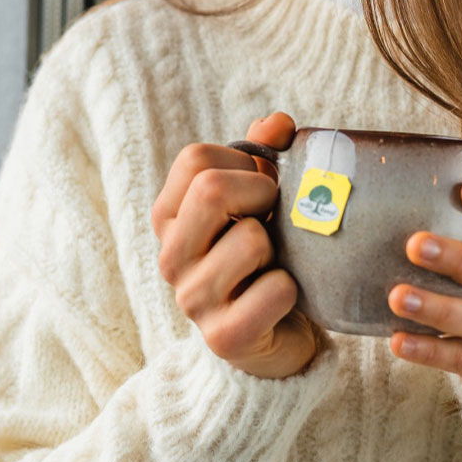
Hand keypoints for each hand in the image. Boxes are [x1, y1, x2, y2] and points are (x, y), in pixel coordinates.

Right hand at [151, 111, 319, 378]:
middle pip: (212, 191)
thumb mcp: (259, 198)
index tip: (261, 185)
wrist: (277, 334)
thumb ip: (263, 152)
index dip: (243, 162)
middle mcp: (170, 257)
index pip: (195, 158)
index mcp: (169, 217)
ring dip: (281, 248)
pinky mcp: (224, 337)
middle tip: (276, 217)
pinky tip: (284, 299)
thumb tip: (277, 123)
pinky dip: (293, 289)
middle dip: (262, 194)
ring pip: (251, 240)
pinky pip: (276, 289)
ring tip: (276, 264)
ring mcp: (192, 300)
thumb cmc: (265, 254)